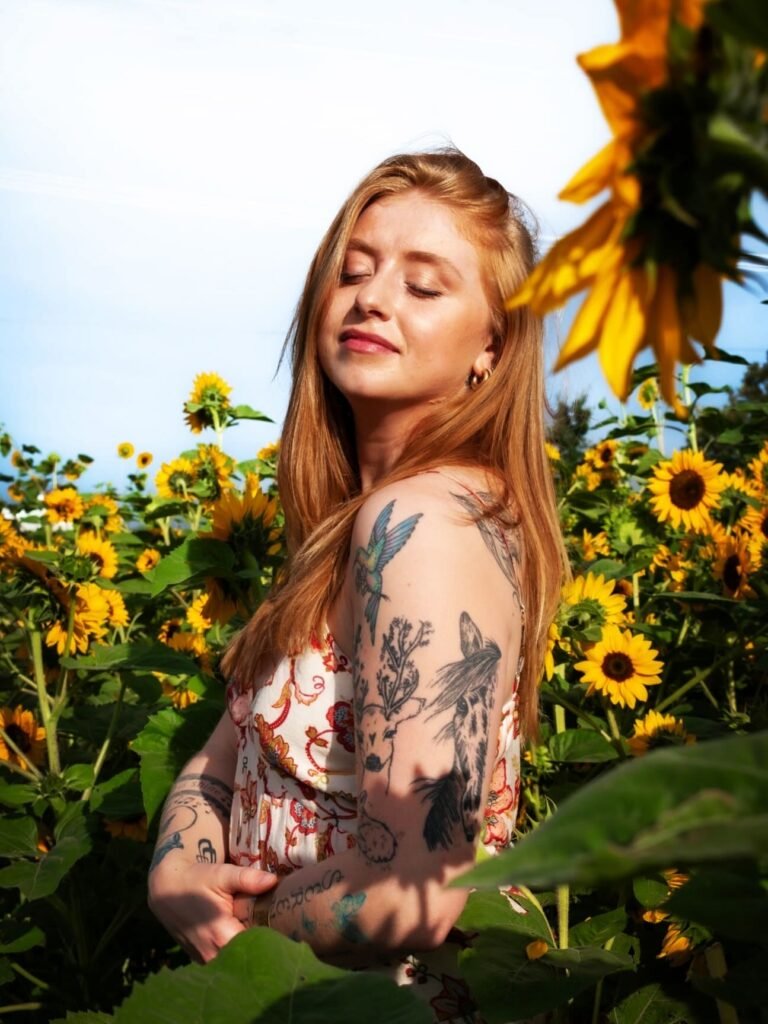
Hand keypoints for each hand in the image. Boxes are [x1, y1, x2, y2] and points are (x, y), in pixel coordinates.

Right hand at [147, 861, 278, 962]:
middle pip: (250, 955)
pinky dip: (236, 948)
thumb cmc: (196, 879)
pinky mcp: (202, 961)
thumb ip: (247, 879)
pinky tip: (243, 931)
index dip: (274, 937)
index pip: (258, 947)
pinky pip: (226, 960)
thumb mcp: (221, 874)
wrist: (167, 890)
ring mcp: (206, 962)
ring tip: (261, 925)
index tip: (285, 923)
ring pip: (238, 959)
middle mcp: (213, 956)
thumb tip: (273, 881)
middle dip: (264, 941)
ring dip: (250, 946)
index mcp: (221, 937)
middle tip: (278, 922)